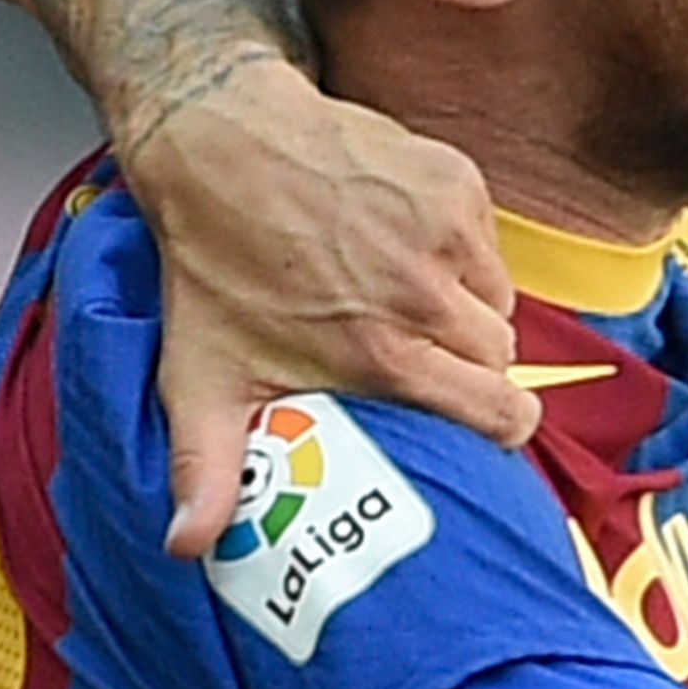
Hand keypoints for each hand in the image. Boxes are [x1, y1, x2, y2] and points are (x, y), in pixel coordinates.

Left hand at [112, 58, 525, 554]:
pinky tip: (405, 251)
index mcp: (382, 354)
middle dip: (472, 368)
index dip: (500, 426)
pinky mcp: (456, 181)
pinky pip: (489, 244)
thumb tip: (187, 548)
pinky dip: (461, 254)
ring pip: (500, 301)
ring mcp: (445, 231)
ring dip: (468, 311)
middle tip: (421, 357)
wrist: (220, 140)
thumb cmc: (212, 263)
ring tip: (408, 305)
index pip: (498, 412)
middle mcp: (424, 295)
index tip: (486, 425)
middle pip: (500, 359)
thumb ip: (207, 467)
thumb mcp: (201, 375)